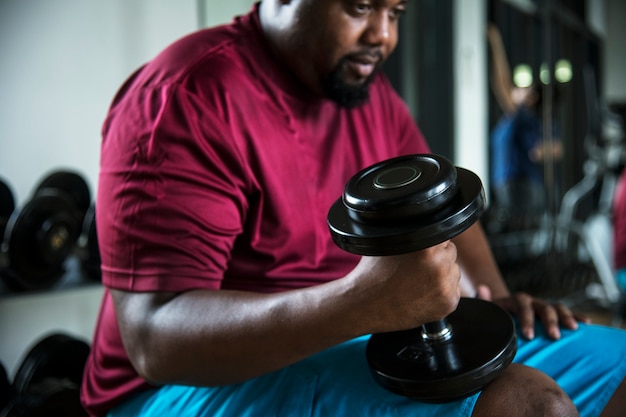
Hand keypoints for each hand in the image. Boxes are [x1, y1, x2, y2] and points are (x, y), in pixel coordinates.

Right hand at [351, 241, 460, 331]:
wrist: (365, 306)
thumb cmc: (373, 273)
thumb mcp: (387, 241)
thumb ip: (410, 231)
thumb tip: (421, 219)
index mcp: (427, 247)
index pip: (443, 233)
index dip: (431, 240)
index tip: (419, 250)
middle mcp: (440, 265)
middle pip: (450, 252)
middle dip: (437, 257)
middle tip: (415, 268)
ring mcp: (445, 286)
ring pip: (453, 271)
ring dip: (441, 275)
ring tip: (416, 282)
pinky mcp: (448, 303)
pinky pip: (452, 291)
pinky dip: (440, 293)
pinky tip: (421, 294)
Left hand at [475, 285, 590, 339]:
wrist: (505, 312)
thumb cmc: (496, 315)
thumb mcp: (489, 310)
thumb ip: (484, 301)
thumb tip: (481, 288)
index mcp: (515, 301)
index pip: (522, 305)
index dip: (526, 318)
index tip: (528, 336)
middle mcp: (532, 301)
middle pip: (543, 307)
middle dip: (549, 321)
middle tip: (553, 336)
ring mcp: (544, 307)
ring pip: (557, 308)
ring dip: (566, 317)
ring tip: (573, 329)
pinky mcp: (553, 313)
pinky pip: (568, 313)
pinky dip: (577, 316)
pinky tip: (587, 324)